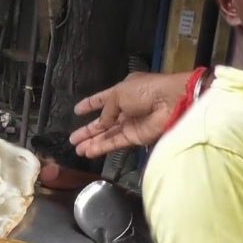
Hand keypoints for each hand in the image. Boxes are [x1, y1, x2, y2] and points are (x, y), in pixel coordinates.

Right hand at [69, 71, 189, 158]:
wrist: (170, 102)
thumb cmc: (145, 91)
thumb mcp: (119, 93)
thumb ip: (106, 110)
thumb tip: (100, 123)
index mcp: (122, 92)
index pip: (102, 99)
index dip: (89, 104)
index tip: (77, 110)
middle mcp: (124, 109)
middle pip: (102, 122)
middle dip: (87, 130)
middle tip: (72, 138)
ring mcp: (129, 124)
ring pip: (106, 135)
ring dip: (91, 142)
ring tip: (76, 149)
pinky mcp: (134, 138)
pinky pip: (114, 143)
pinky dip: (101, 148)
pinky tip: (87, 152)